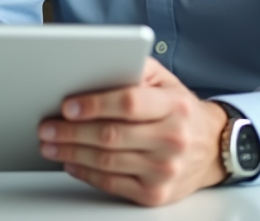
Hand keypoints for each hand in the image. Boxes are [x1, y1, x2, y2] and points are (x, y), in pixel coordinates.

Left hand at [38, 57, 228, 205]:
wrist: (212, 148)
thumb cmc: (180, 111)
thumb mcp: (166, 82)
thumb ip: (135, 68)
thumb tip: (94, 65)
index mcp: (174, 107)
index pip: (129, 103)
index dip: (95, 104)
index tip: (67, 105)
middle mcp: (172, 139)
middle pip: (111, 135)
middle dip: (71, 131)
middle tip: (46, 126)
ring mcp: (164, 170)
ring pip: (107, 161)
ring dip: (71, 152)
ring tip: (50, 143)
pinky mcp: (155, 194)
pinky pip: (112, 184)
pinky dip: (85, 173)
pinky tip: (71, 162)